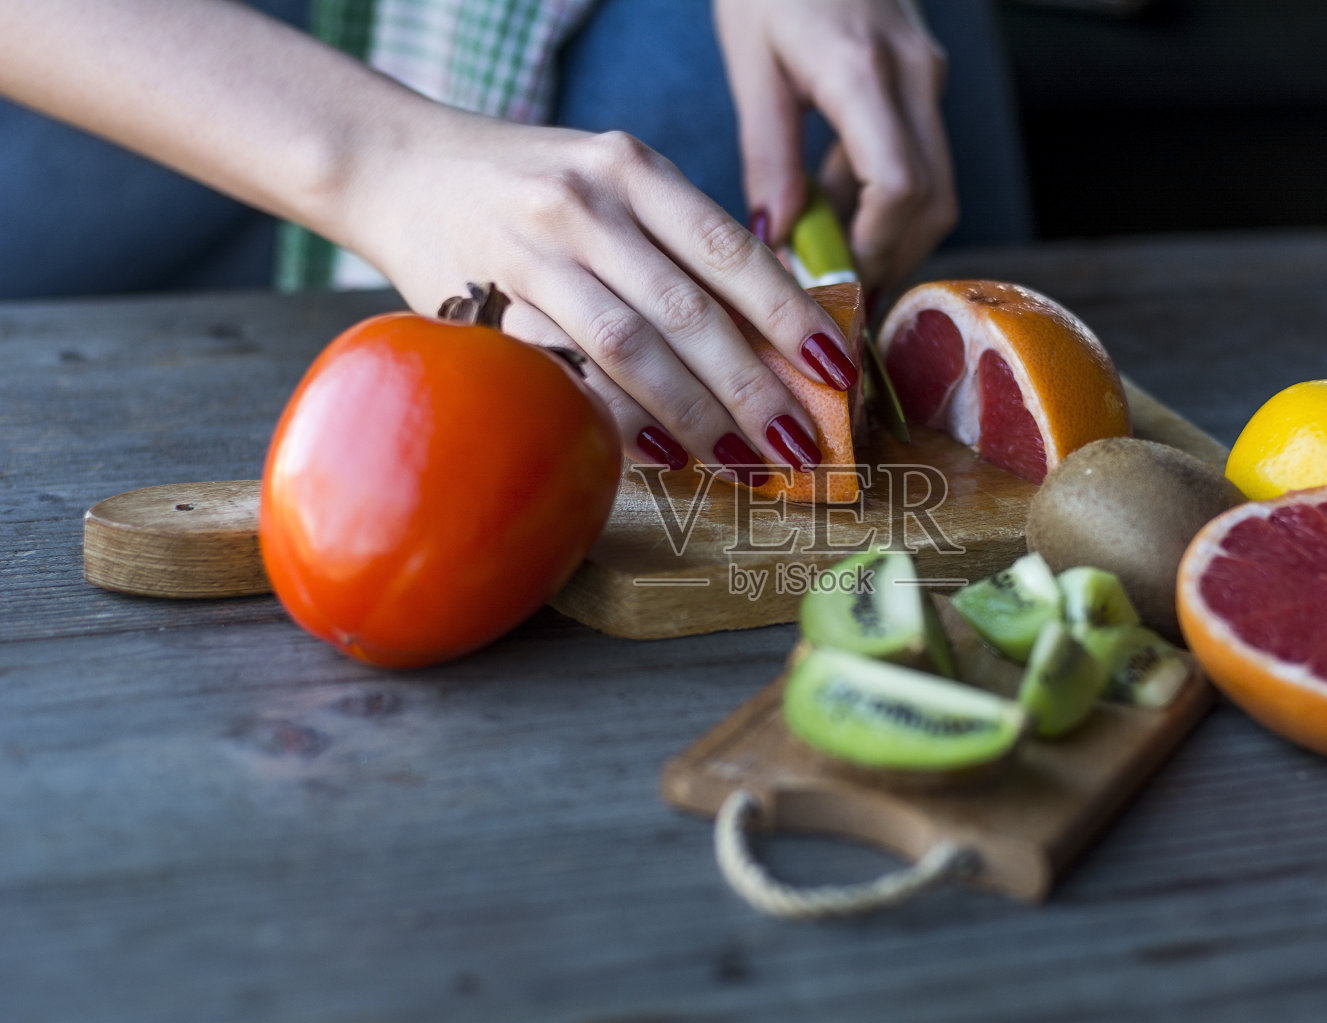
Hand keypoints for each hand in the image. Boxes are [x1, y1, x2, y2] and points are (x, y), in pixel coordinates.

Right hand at [344, 114, 859, 479]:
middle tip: (798, 444)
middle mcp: (584, 202)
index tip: (834, 371)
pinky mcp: (483, 301)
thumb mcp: (612, 181)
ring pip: (628, 345)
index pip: (730, 251)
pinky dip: (614, 416)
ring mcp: (529, 253)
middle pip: (688, 310)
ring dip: (692, 413)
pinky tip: (658, 453)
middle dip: (753, 387)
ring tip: (742, 462)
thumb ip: (680, 242)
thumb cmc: (531, 185)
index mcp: (632, 167)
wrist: (400, 164)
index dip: (789, 315)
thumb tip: (776, 334)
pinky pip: (562, 371)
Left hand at [714, 0, 958, 295]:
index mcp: (863, 72)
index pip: (899, 188)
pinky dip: (884, 197)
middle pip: (934, 200)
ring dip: (889, 232)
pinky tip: (834, 205)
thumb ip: (769, 156)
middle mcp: (914, 75)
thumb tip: (777, 240)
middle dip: (890, 258)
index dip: (875, 250)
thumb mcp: (752, 66)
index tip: (836, 284)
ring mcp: (927, 75)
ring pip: (937, 185)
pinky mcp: (924, 78)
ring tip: (829, 253)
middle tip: (839, 294)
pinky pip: (921, 157)